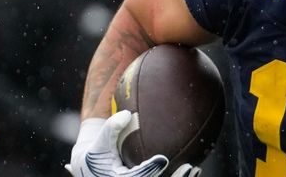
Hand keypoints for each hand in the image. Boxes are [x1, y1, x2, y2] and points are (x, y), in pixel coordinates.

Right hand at [65, 110, 199, 176]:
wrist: (91, 168)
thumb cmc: (96, 153)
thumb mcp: (98, 142)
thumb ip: (110, 128)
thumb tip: (125, 114)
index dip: (150, 170)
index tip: (162, 159)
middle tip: (189, 167)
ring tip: (195, 169)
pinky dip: (178, 175)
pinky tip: (194, 167)